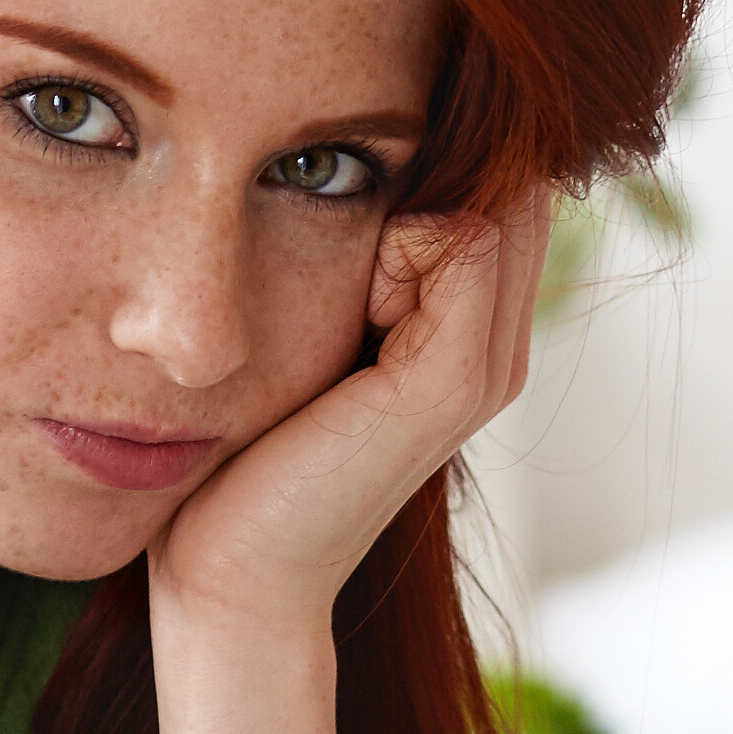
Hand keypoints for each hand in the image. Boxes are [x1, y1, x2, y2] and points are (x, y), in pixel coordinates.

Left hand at [137, 191, 550, 733]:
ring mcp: (487, 366)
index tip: (339, 218)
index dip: (426, 163)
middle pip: (500, 183)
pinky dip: (395, 244)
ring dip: (405, 210)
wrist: (232, 570)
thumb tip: (345, 171)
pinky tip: (350, 306)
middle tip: (340, 245)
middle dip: (423, 172)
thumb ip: (351, 266)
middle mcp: (499, 346)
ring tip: (346, 286)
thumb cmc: (243, 455)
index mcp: (468, 333)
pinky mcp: (454, 381)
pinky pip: (460, 241)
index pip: (491, 182)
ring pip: (485, 202)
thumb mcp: (304, 335)